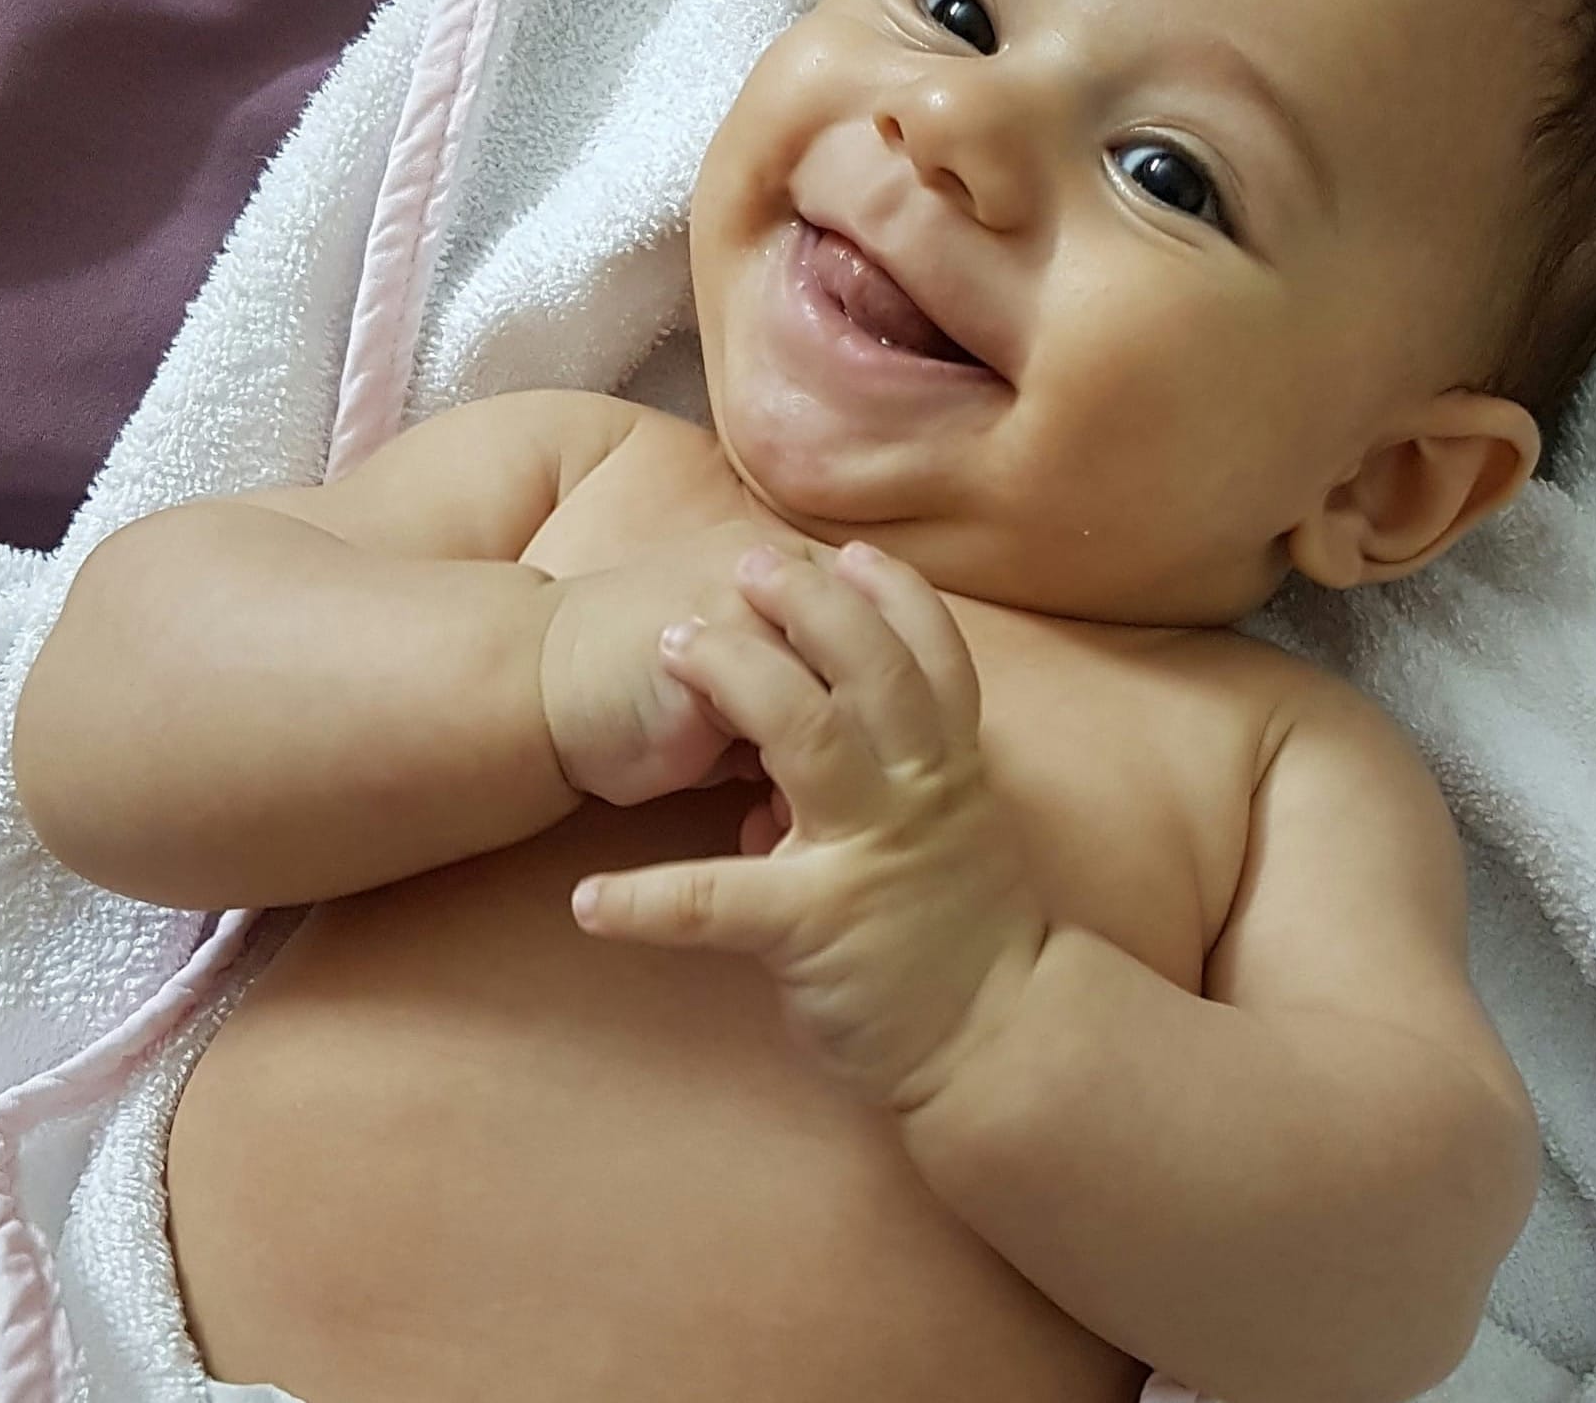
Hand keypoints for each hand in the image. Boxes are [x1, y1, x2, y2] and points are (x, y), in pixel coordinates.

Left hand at [567, 539, 1050, 1115]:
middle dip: (809, 605)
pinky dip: (648, 901)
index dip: (894, 598)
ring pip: (809, 738)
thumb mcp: (940, 846)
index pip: (932, 658)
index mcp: (948, 771)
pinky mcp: (818, 927)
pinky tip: (588, 902)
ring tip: (676, 645)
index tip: (849, 554)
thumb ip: (875, 801)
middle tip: (748, 563)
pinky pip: (720, 904)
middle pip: (871, 670)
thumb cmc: (963, 937)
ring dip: (738, 680)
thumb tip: (768, 802)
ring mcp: (868, 854)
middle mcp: (915, 795)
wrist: (1007, 1041)